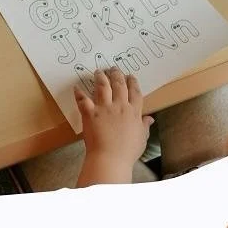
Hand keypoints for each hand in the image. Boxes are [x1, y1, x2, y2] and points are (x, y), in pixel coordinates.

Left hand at [75, 68, 153, 183]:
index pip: (135, 92)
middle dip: (117, 74)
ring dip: (100, 77)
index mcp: (133, 112)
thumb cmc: (128, 152)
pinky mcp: (90, 113)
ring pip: (103, 86)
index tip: (130, 76)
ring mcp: (104, 108)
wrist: (111, 158)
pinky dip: (79, 93)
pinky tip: (76, 87)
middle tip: (113, 68)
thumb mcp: (141, 138)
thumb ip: (144, 126)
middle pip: (119, 85)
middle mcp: (119, 106)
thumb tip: (150, 118)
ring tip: (98, 71)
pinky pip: (83, 99)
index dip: (132, 82)